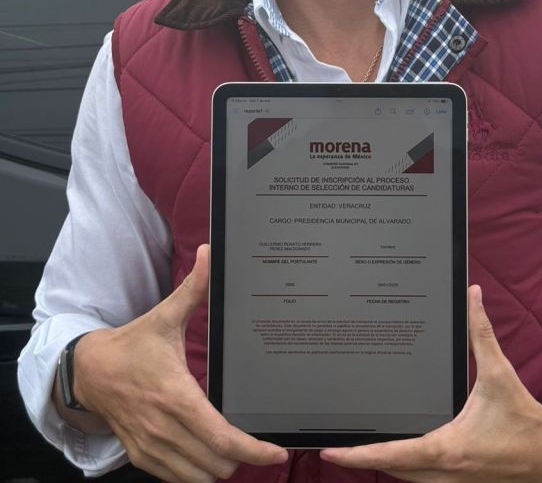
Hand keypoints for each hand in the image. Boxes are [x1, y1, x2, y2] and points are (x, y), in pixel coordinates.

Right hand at [71, 244, 287, 482]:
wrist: (90, 372)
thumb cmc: (133, 345)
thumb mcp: (165, 316)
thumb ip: (193, 289)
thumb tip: (210, 255)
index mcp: (175, 395)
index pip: (221, 437)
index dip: (253, 449)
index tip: (277, 451)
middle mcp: (164, 428)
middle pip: (217, 464)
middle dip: (242, 455)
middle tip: (256, 438)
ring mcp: (152, 447)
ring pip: (200, 477)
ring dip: (220, 465)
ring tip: (231, 444)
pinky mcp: (142, 458)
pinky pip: (179, 479)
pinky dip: (197, 470)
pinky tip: (206, 450)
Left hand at [320, 284, 541, 482]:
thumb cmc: (525, 420)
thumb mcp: (500, 374)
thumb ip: (481, 334)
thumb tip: (472, 297)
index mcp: (448, 449)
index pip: (392, 456)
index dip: (358, 456)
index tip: (331, 453)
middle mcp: (445, 474)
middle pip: (392, 473)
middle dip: (364, 460)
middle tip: (338, 446)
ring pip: (407, 481)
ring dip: (386, 466)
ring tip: (360, 449)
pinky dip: (408, 470)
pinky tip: (399, 454)